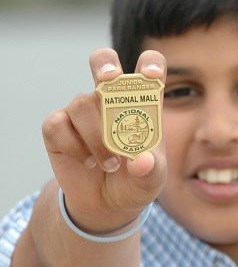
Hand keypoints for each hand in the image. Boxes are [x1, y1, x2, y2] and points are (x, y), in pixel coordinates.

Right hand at [42, 48, 166, 232]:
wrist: (106, 203)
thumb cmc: (135, 181)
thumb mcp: (150, 179)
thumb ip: (150, 170)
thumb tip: (141, 161)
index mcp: (140, 104)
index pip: (147, 69)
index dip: (150, 64)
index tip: (151, 75)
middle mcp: (110, 100)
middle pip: (103, 62)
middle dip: (105, 65)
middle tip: (109, 79)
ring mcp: (83, 111)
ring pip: (82, 104)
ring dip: (96, 138)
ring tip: (110, 164)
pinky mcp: (58, 127)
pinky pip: (57, 125)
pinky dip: (73, 147)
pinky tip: (87, 161)